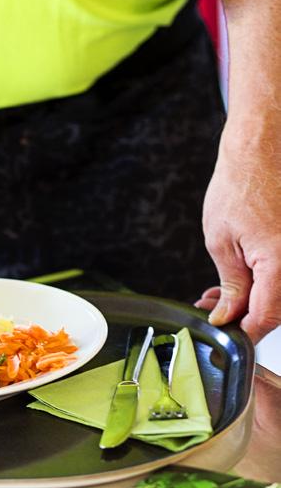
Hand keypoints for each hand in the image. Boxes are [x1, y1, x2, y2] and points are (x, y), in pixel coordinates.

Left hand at [198, 131, 280, 343]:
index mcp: (280, 260)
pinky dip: (263, 284)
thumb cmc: (240, 184)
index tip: (226, 337)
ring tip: (219, 296)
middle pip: (276, 309)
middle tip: (213, 311)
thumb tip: (228, 314)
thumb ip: (230, 285)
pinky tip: (239, 283)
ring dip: (251, 301)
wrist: (260, 151)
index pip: (266, 316)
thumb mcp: (221, 241)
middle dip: (243, 316)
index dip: (244, 332)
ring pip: (280, 296)